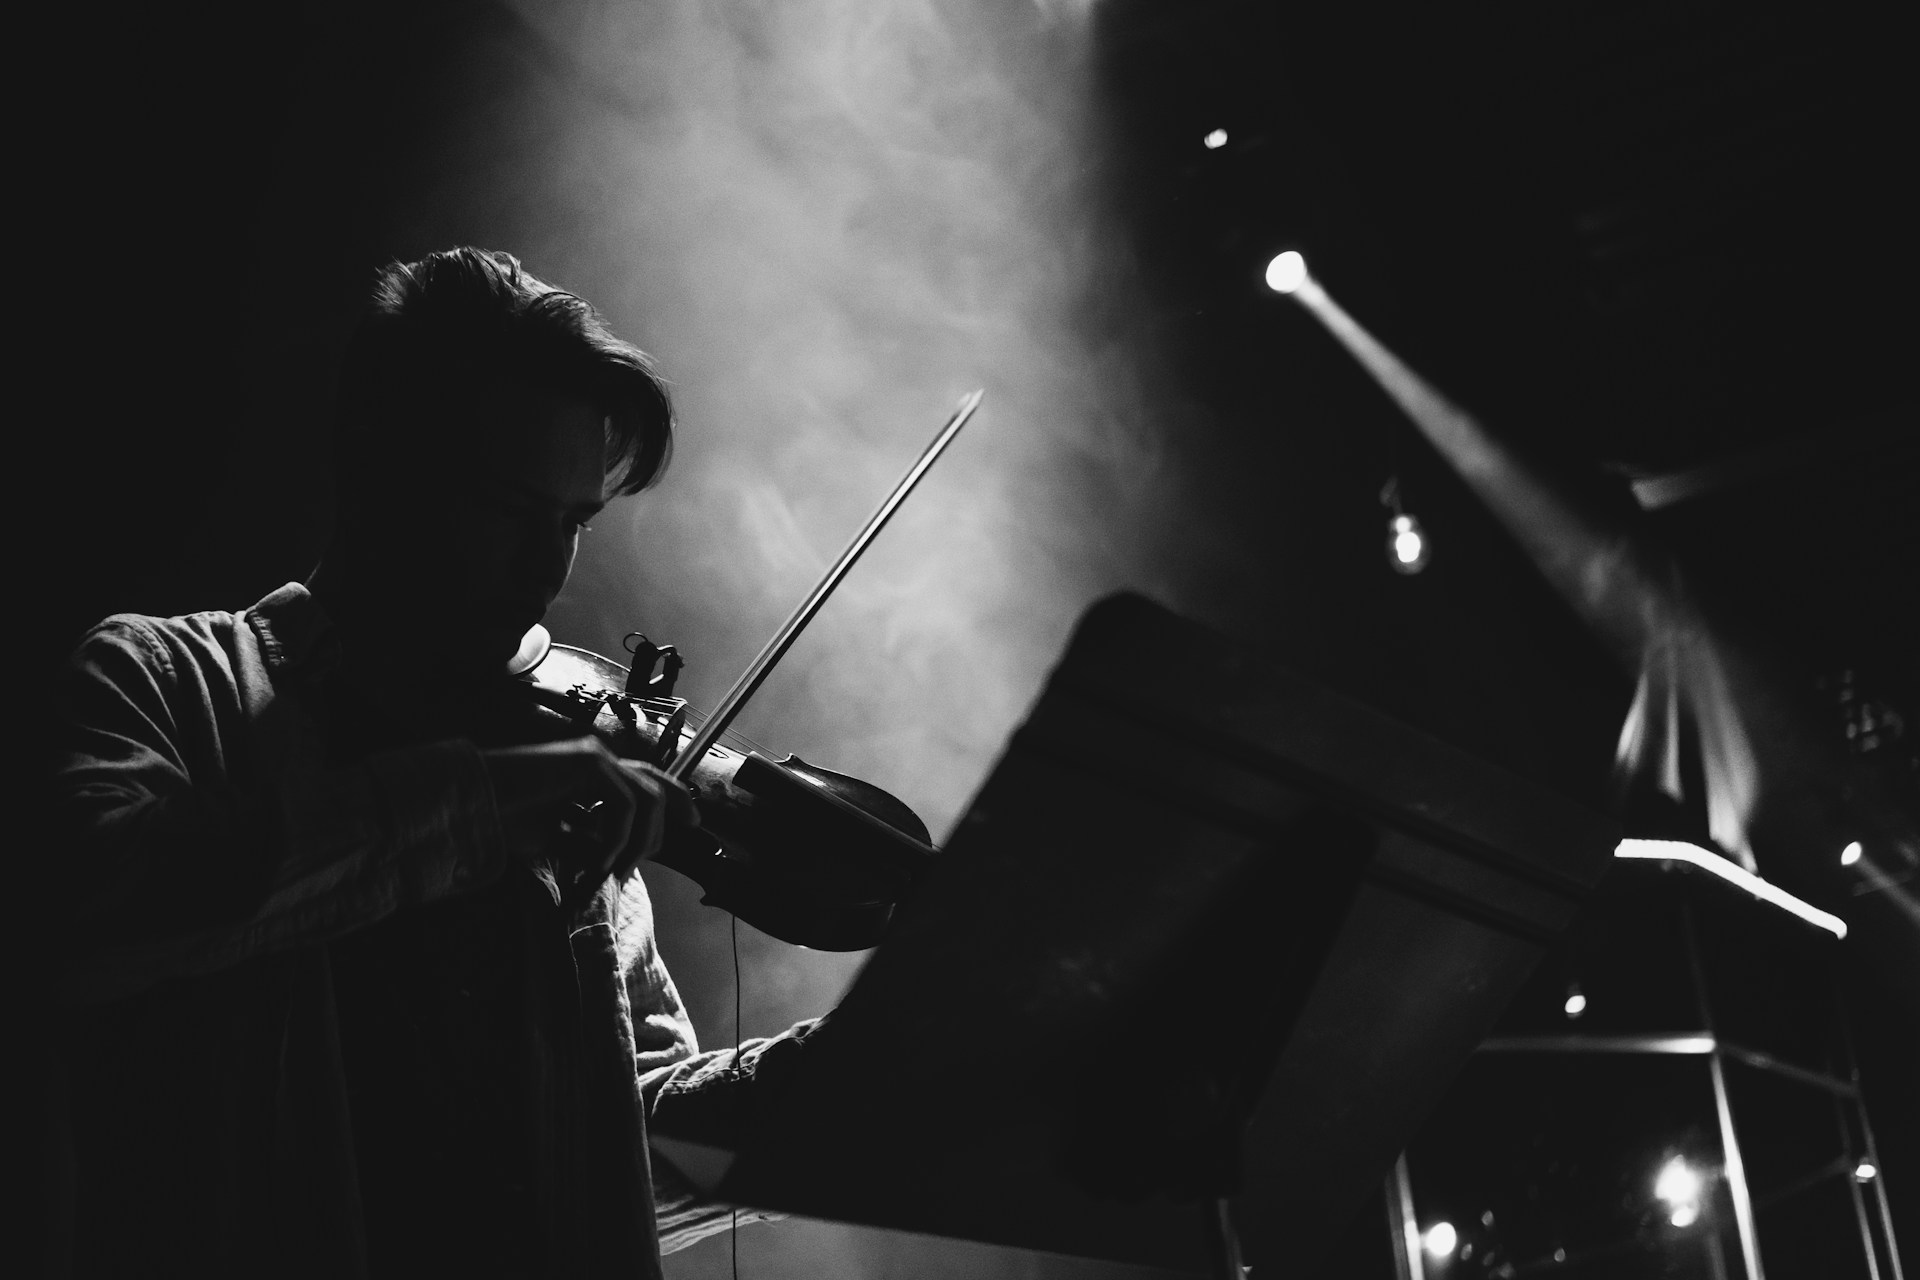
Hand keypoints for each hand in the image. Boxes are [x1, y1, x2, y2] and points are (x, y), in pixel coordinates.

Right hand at [481, 737, 698, 901]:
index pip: (650, 779)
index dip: (677, 798)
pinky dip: (616, 838)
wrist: (472, 802)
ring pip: (647, 800)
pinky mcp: (587, 762)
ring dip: (635, 843)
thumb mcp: (558, 836)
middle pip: (657, 791)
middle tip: (626, 871)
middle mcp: (599, 758)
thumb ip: (591, 841)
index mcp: (593, 770)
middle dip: (654, 836)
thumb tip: (622, 861)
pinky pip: (625, 805)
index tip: (694, 823)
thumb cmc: (505, 818)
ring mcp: (594, 756)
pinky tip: (596, 859)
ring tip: (609, 870)